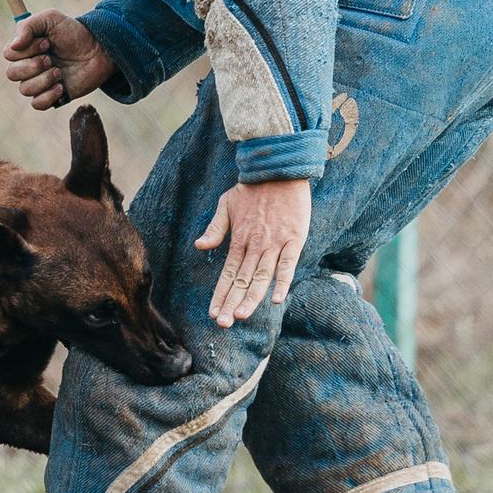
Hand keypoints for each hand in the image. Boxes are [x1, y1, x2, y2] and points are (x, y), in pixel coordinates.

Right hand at [4, 10, 116, 110]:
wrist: (98, 51)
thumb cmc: (74, 33)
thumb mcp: (51, 18)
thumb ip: (28, 25)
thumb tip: (14, 45)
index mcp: (25, 48)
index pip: (9, 53)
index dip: (26, 50)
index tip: (47, 43)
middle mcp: (28, 66)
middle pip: (11, 73)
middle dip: (33, 66)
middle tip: (51, 59)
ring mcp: (39, 82)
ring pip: (24, 89)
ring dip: (43, 80)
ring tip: (60, 72)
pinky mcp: (51, 96)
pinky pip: (37, 104)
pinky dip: (48, 96)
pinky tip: (62, 86)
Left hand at [196, 178, 310, 326]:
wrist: (277, 168)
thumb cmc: (251, 188)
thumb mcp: (226, 204)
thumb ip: (215, 228)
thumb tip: (199, 245)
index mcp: (239, 240)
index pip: (227, 274)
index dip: (221, 295)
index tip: (213, 314)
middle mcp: (255, 245)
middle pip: (242, 280)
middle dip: (231, 303)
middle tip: (222, 324)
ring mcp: (274, 243)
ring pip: (261, 276)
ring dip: (251, 297)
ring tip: (240, 316)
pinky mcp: (293, 238)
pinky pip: (287, 264)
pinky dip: (281, 281)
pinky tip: (275, 299)